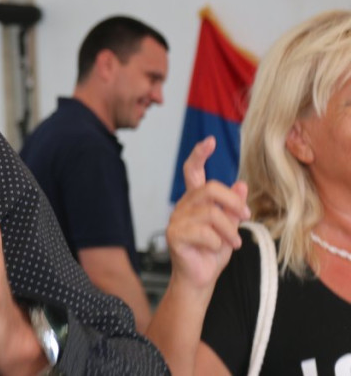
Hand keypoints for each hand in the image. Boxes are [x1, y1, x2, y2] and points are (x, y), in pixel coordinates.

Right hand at [167, 137, 249, 291]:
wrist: (200, 279)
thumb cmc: (213, 253)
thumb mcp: (230, 227)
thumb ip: (233, 206)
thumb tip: (242, 184)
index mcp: (195, 201)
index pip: (193, 171)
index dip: (200, 154)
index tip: (210, 141)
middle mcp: (183, 206)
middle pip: (210, 189)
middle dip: (233, 202)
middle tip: (246, 216)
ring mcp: (176, 220)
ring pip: (212, 214)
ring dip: (230, 231)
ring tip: (234, 243)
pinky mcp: (175, 235)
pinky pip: (205, 233)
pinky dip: (219, 243)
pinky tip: (218, 250)